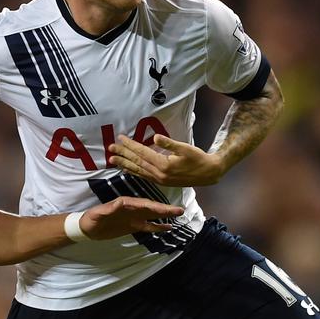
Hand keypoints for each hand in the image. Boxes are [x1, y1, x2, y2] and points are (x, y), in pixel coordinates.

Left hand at [79, 196, 183, 239]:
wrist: (88, 228)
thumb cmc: (92, 218)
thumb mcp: (98, 213)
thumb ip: (109, 209)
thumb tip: (120, 203)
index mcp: (125, 204)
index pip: (142, 204)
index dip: (153, 205)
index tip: (164, 208)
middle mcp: (132, 208)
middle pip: (151, 207)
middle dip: (164, 209)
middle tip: (179, 209)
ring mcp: (134, 217)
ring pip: (153, 215)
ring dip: (165, 215)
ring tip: (178, 214)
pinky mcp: (134, 226)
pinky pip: (149, 226)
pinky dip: (158, 226)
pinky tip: (169, 227)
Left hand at [108, 134, 225, 186]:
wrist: (209, 174)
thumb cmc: (198, 158)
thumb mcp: (185, 148)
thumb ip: (169, 143)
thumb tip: (154, 136)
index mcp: (164, 165)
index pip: (143, 153)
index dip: (131, 145)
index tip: (120, 138)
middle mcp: (159, 174)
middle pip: (137, 162)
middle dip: (123, 155)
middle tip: (110, 148)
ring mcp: (159, 180)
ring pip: (138, 170)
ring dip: (125, 164)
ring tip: (112, 160)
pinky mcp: (161, 182)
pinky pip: (143, 176)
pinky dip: (133, 172)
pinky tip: (126, 169)